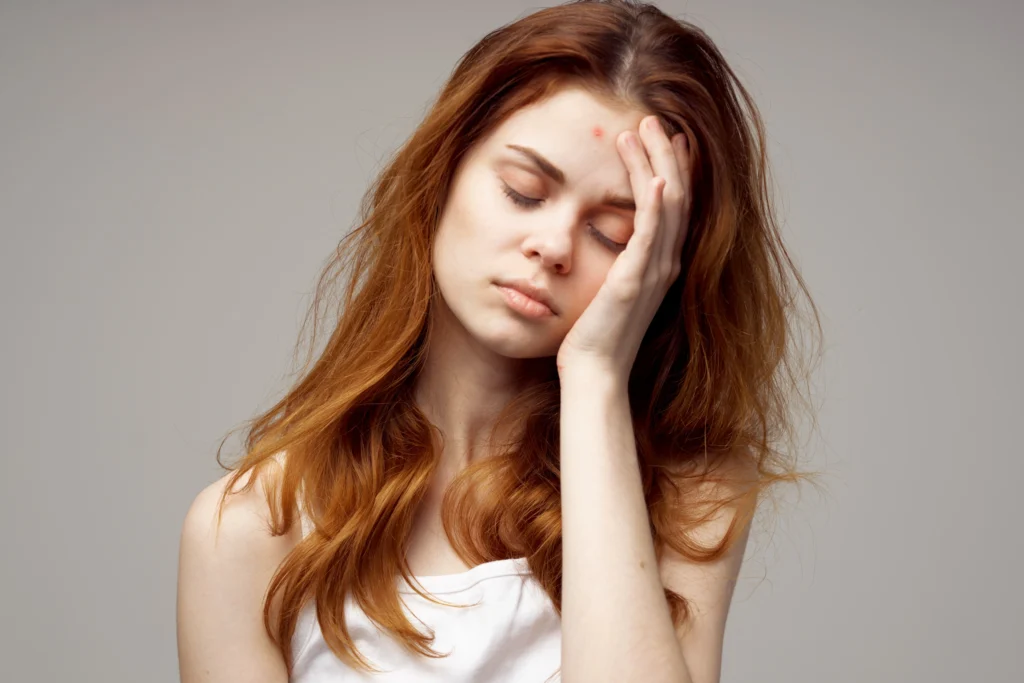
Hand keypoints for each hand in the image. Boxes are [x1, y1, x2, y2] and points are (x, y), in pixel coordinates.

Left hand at [556, 115, 691, 382]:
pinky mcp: (634, 279)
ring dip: (656, 162)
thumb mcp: (609, 292)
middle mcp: (665, 263)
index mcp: (660, 265)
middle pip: (677, 195)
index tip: (666, 138)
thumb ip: (619, 266)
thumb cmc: (595, 337)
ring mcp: (654, 271)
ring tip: (641, 128)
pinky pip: (651, 232)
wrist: (594, 374)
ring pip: (666, 203)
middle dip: (666, 153)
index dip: (674, 168)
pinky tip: (654, 173)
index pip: (675, 205)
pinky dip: (654, 200)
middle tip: (653, 119)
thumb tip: (609, 244)